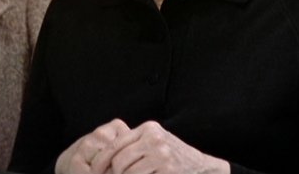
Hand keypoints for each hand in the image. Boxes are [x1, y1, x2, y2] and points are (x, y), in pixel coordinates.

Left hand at [57, 120, 229, 173]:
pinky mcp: (168, 170)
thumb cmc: (172, 155)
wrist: (202, 167)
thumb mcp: (154, 141)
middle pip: (119, 160)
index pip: (116, 144)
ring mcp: (162, 155)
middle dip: (114, 172)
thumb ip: (133, 143)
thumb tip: (104, 156)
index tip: (96, 170)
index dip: (103, 159)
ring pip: (129, 172)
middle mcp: (154, 139)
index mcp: (148, 129)